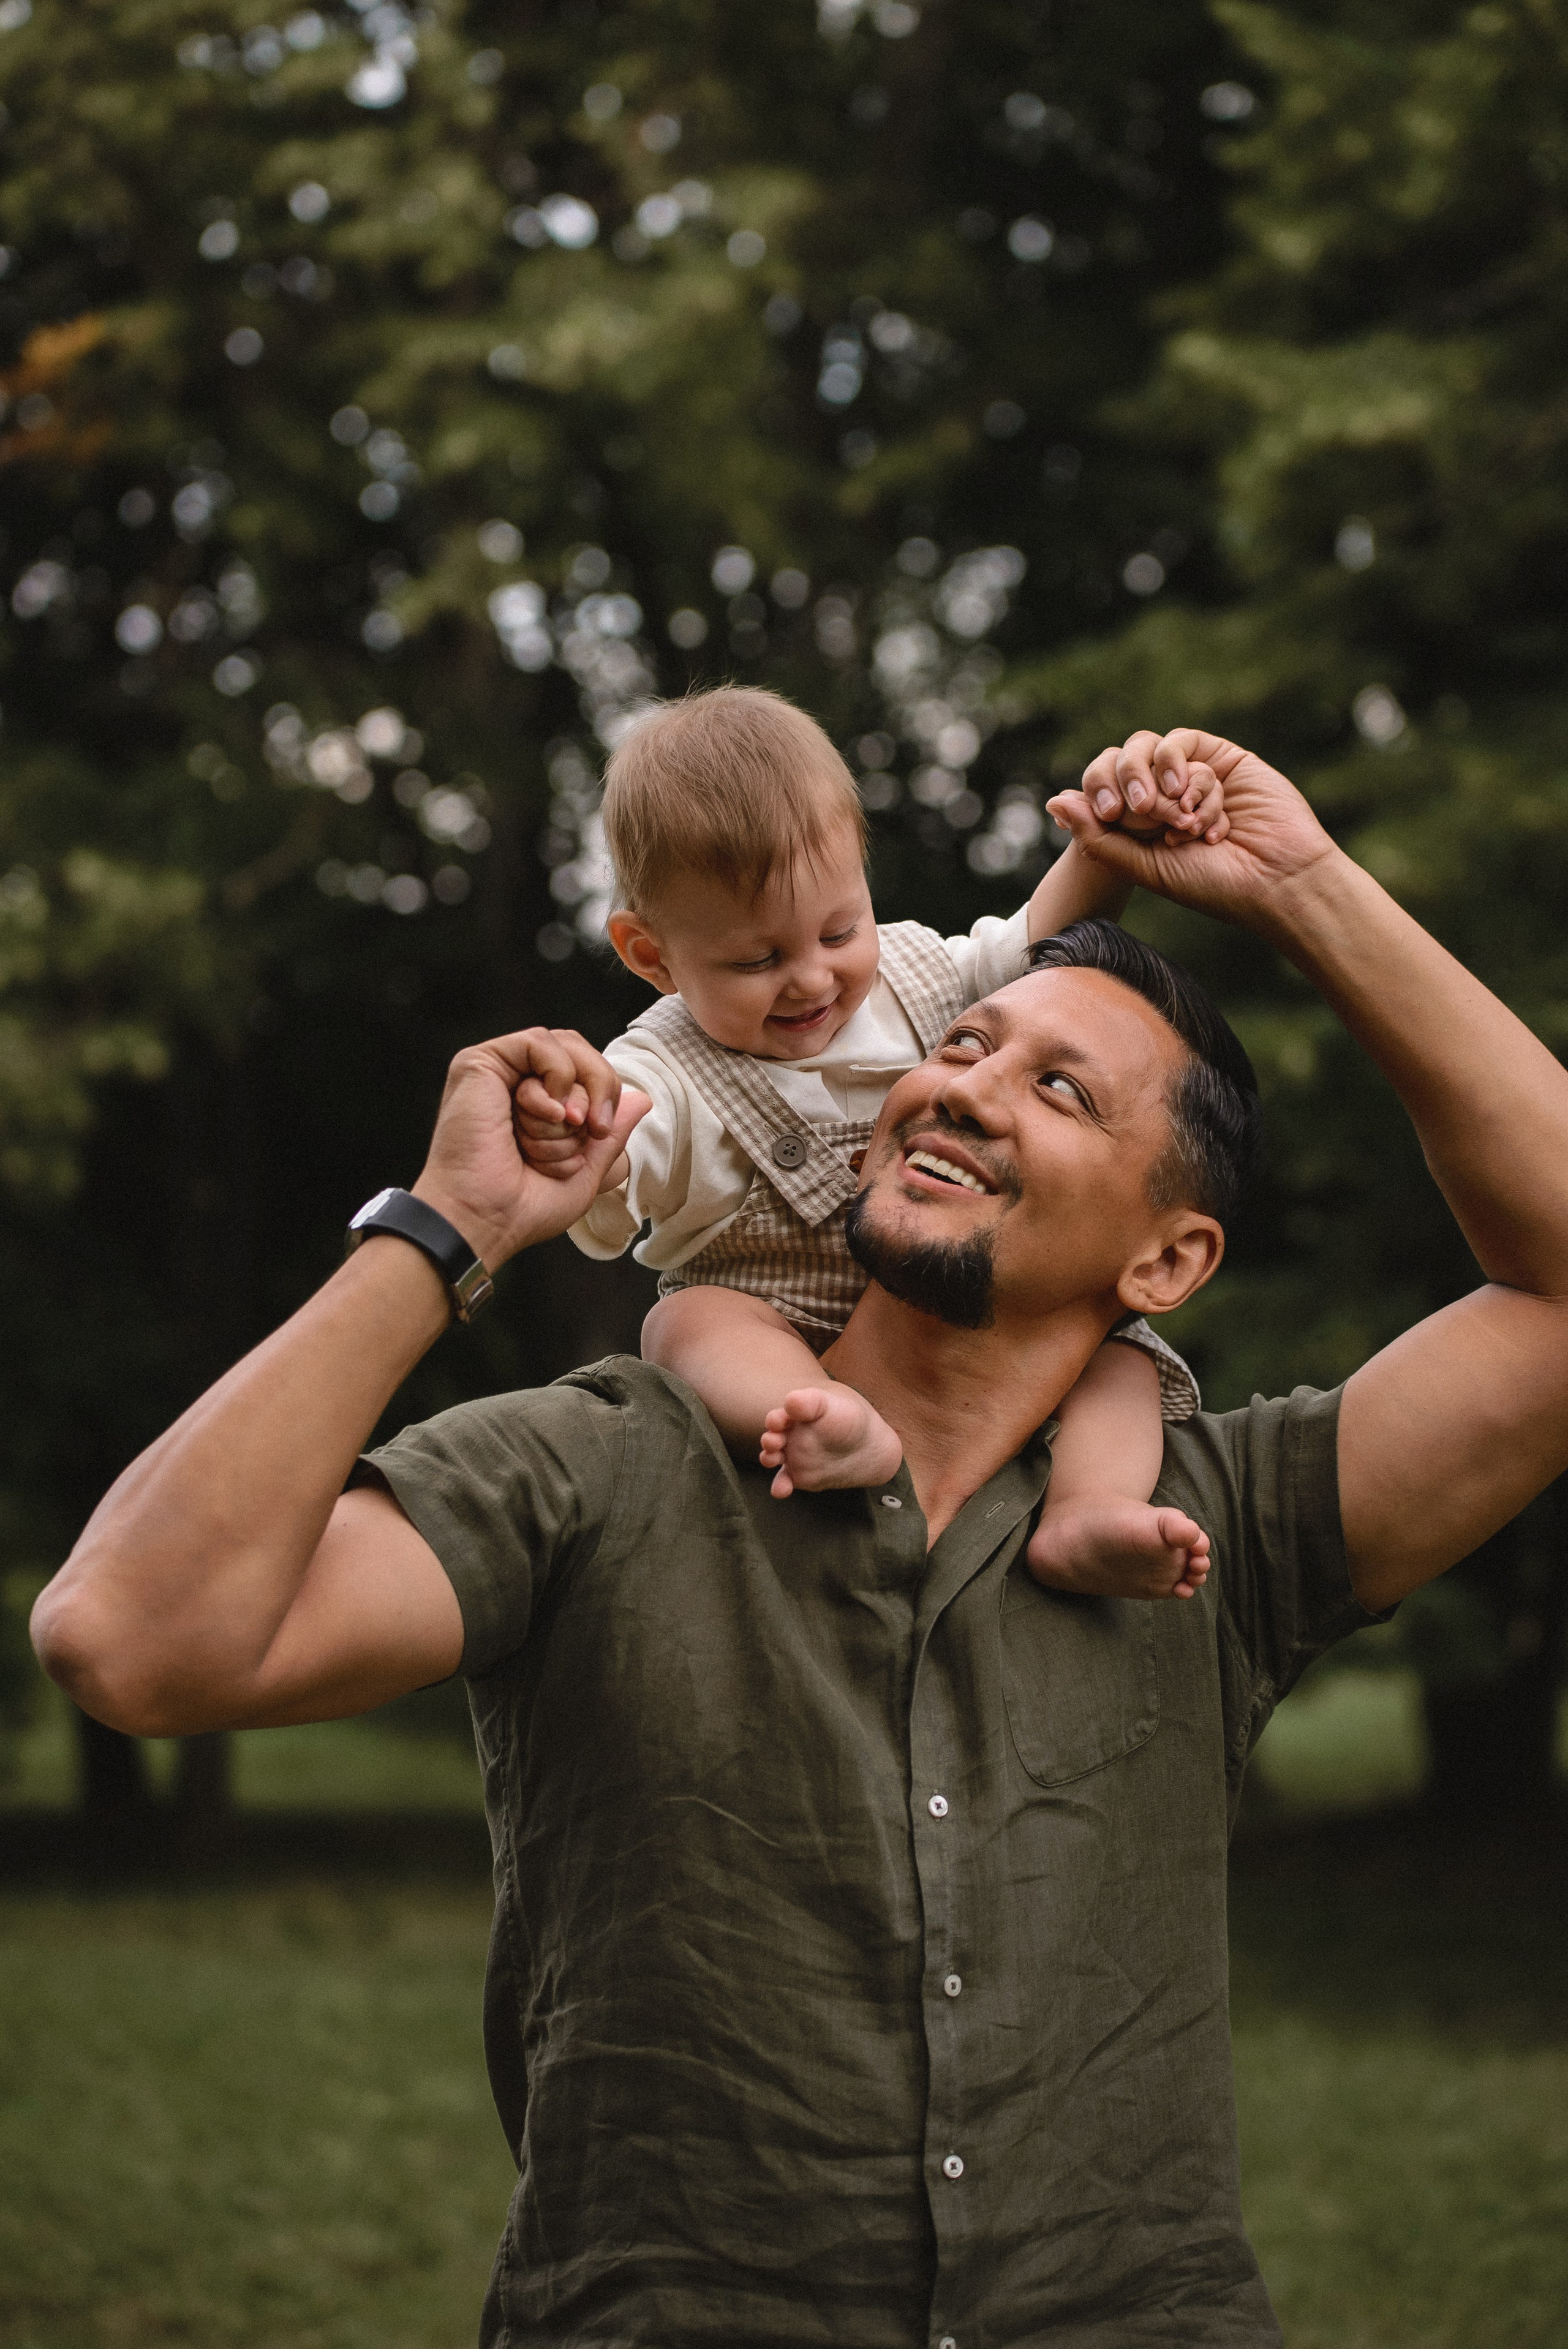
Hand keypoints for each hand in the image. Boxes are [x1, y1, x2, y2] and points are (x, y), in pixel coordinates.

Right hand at [412, 1027, 648, 1270]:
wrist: (486, 1218)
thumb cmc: (524, 1208)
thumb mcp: (586, 1170)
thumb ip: (612, 1134)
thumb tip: (643, 1099)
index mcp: (537, 1107)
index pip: (586, 1073)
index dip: (605, 1095)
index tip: (599, 1133)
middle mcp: (516, 1084)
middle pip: (580, 1053)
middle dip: (597, 1091)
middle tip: (589, 1129)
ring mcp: (497, 1071)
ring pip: (564, 1046)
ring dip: (573, 1094)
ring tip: (562, 1127)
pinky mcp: (480, 1063)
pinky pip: (539, 1042)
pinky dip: (557, 1075)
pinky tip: (549, 1112)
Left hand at [1047, 729, 1339, 931]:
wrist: (1275, 879)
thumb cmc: (1213, 884)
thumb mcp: (1146, 868)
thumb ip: (1099, 837)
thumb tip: (1053, 802)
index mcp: (1141, 825)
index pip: (1100, 791)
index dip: (1097, 795)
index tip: (1108, 816)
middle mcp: (1164, 796)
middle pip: (1121, 764)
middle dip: (1127, 785)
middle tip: (1143, 812)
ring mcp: (1193, 774)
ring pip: (1151, 752)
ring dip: (1160, 784)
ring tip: (1182, 821)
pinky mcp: (1221, 757)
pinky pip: (1182, 743)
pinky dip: (1182, 769)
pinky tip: (1194, 803)